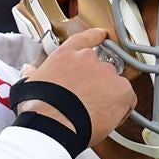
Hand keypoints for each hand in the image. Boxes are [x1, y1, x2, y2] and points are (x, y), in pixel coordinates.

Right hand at [18, 28, 135, 146]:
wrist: (54, 123)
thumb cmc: (40, 108)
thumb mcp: (30, 84)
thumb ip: (34, 74)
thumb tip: (30, 70)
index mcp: (66, 55)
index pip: (84, 39)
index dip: (95, 37)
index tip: (101, 35)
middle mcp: (88, 59)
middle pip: (100, 68)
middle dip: (97, 83)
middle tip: (88, 101)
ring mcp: (106, 72)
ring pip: (115, 84)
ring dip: (109, 96)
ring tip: (95, 114)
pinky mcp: (122, 89)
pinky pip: (128, 99)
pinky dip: (122, 109)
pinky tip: (107, 119)